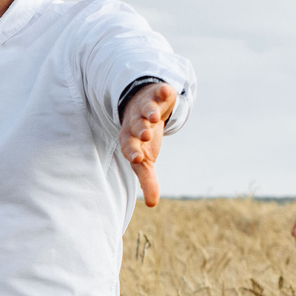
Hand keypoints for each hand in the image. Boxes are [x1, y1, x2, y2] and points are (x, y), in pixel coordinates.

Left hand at [120, 81, 178, 207]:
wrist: (145, 106)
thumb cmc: (143, 138)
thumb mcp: (145, 158)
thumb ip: (147, 179)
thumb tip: (152, 204)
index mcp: (131, 140)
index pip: (129, 147)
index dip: (132, 152)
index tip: (136, 158)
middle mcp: (136, 122)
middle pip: (135, 126)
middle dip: (139, 129)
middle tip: (144, 134)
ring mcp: (145, 107)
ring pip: (145, 109)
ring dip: (148, 112)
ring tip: (154, 116)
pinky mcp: (157, 93)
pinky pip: (158, 91)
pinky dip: (162, 91)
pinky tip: (166, 91)